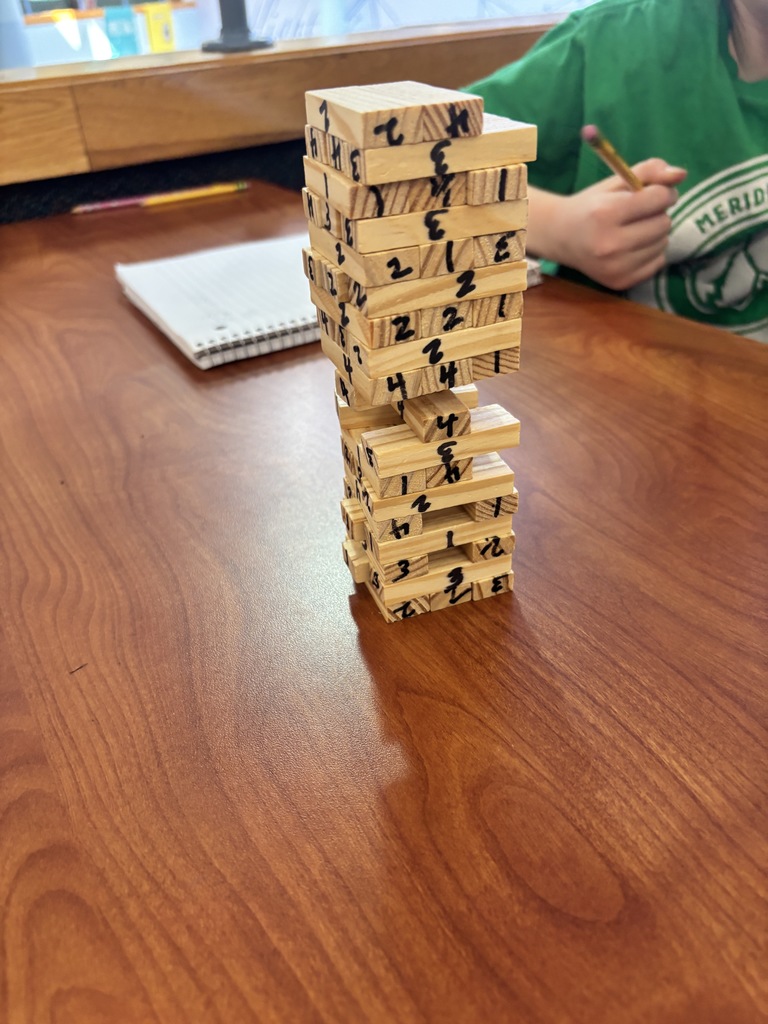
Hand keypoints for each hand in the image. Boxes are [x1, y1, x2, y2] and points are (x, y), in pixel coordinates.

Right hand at [529, 159, 687, 290]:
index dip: (661, 192)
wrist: (561, 237)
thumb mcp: (616, 181)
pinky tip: (633, 247)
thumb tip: (681, 174)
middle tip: (639, 214)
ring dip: (655, 234)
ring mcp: (615, 267)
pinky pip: (658, 263)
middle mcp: (610, 244)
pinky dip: (652, 252)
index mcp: (606, 213)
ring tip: (634, 230)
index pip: (659, 198)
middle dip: (657, 214)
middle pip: (664, 223)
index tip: (652, 193)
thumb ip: (650, 171)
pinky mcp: (621, 282)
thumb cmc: (592, 205)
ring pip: (663, 243)